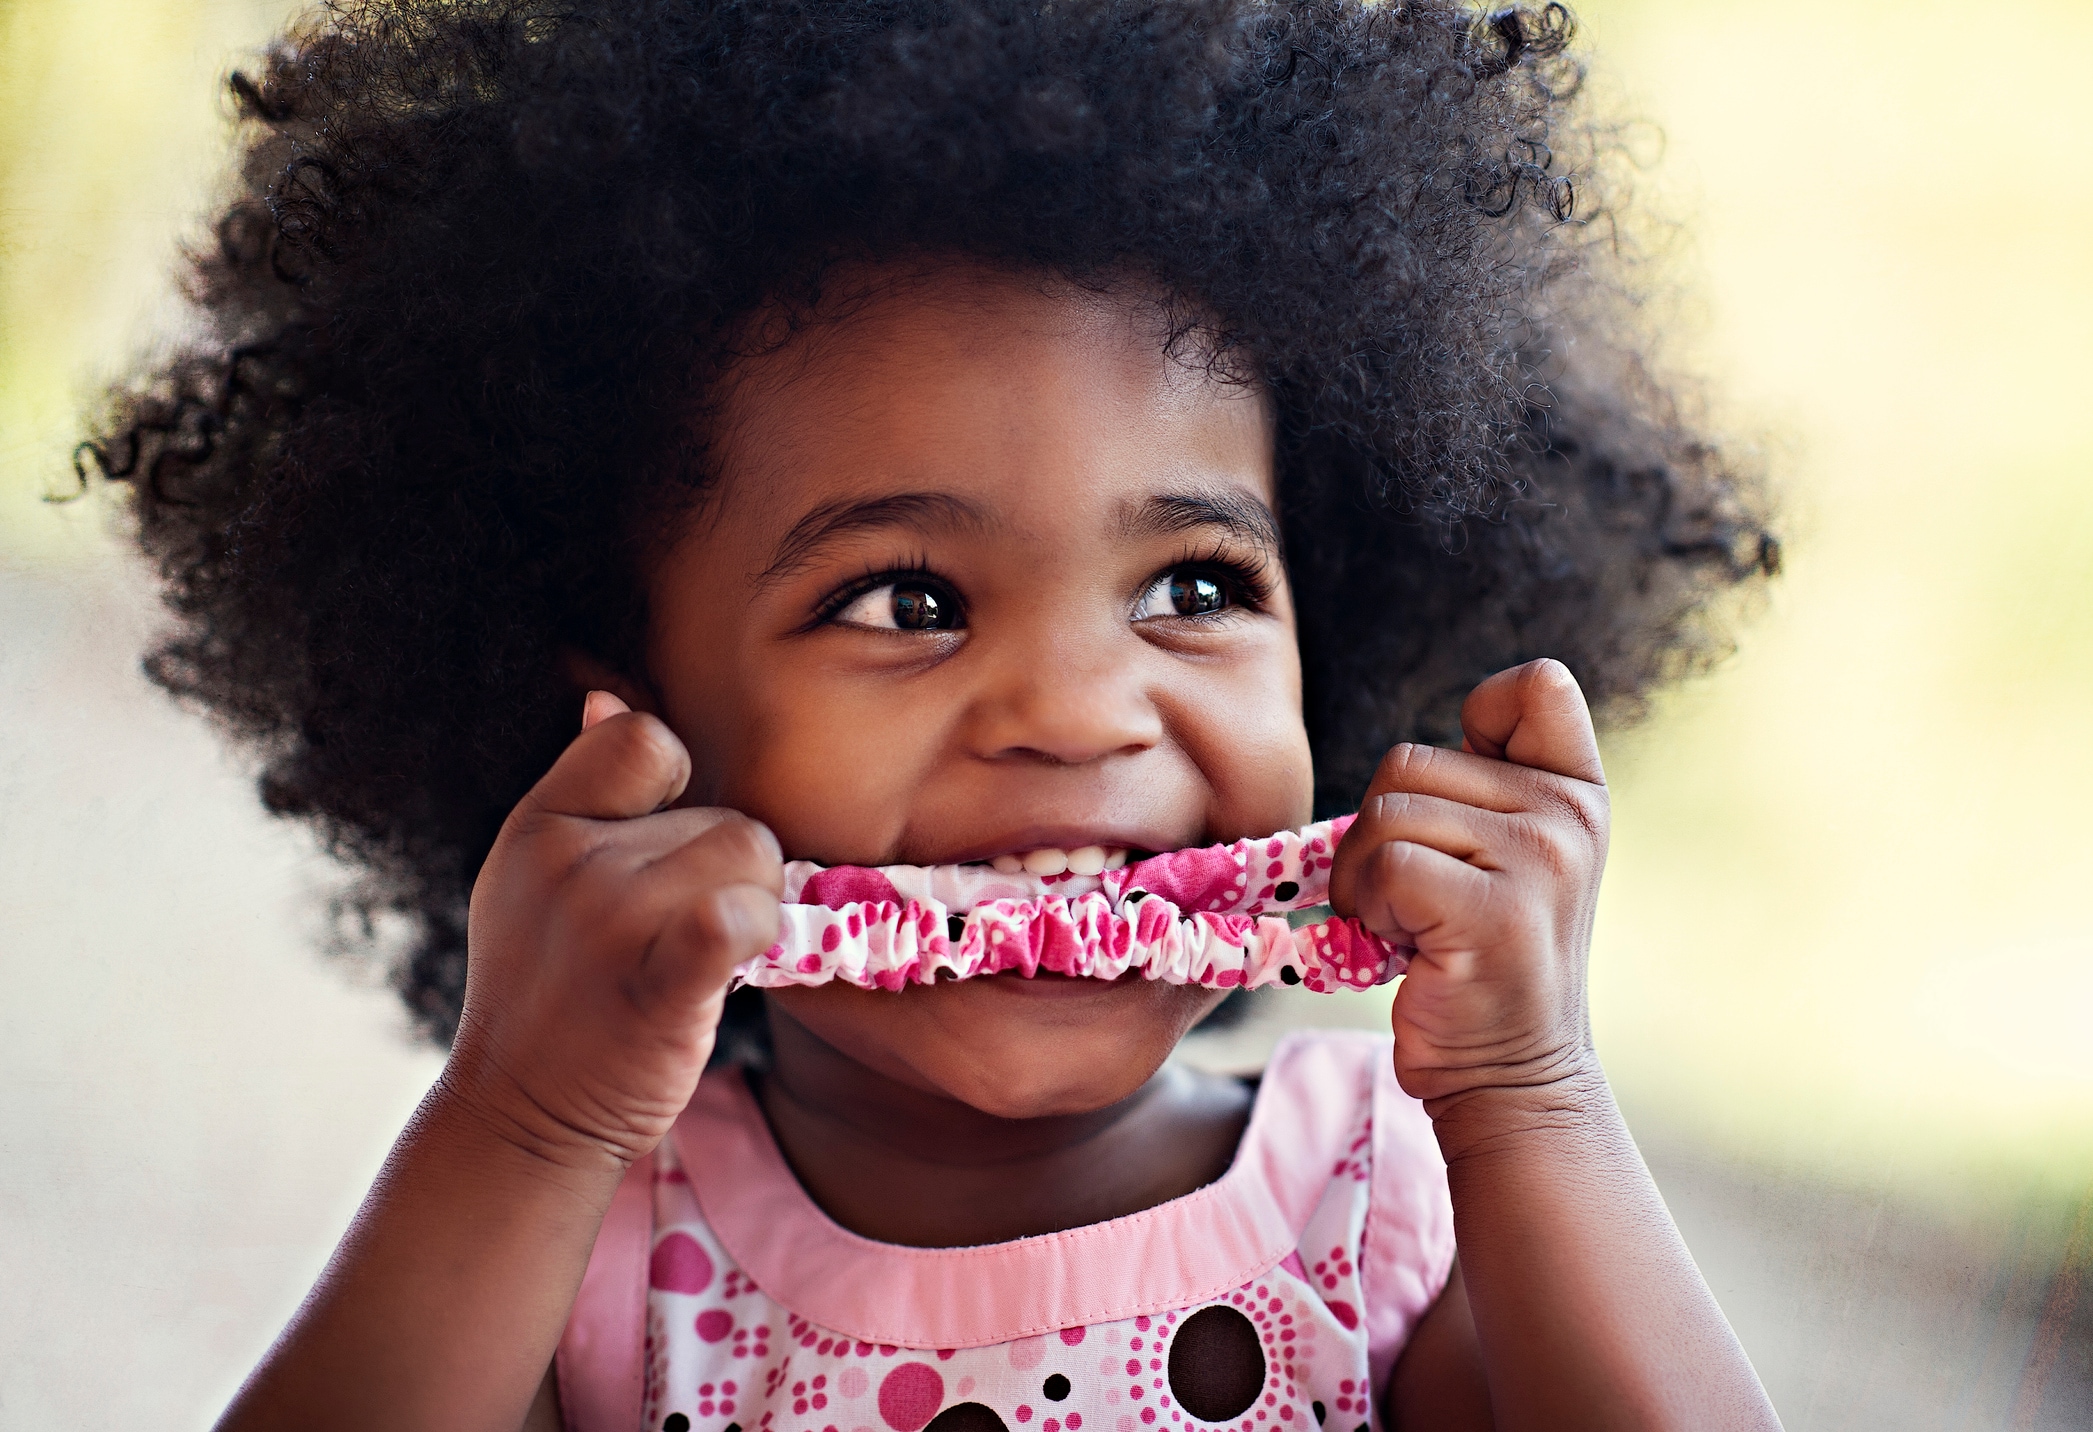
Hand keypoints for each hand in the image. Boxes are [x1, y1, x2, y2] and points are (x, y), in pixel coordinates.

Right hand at [445, 691, 782, 1173]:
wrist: (523, 1119)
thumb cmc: (552, 995)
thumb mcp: (533, 879)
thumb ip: (582, 790)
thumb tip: (605, 697)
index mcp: (540, 826)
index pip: (644, 739)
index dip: (679, 791)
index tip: (664, 855)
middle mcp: (570, 862)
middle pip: (725, 816)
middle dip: (725, 875)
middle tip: (678, 940)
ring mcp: (609, 922)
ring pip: (751, 862)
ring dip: (751, 912)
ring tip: (699, 963)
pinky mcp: (657, 985)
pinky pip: (736, 918)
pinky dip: (754, 935)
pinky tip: (727, 963)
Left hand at [1329, 659, 1608, 1117]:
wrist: (1509, 1077)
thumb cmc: (1477, 963)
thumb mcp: (1502, 858)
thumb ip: (1479, 791)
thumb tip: (1400, 763)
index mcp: (1575, 791)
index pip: (1537, 687)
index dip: (1478, 717)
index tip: (1456, 801)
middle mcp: (1569, 815)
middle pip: (1407, 760)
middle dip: (1378, 830)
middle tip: (1414, 899)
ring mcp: (1541, 860)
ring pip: (1386, 812)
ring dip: (1362, 875)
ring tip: (1407, 924)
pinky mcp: (1497, 911)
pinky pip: (1386, 865)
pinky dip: (1366, 906)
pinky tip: (1402, 946)